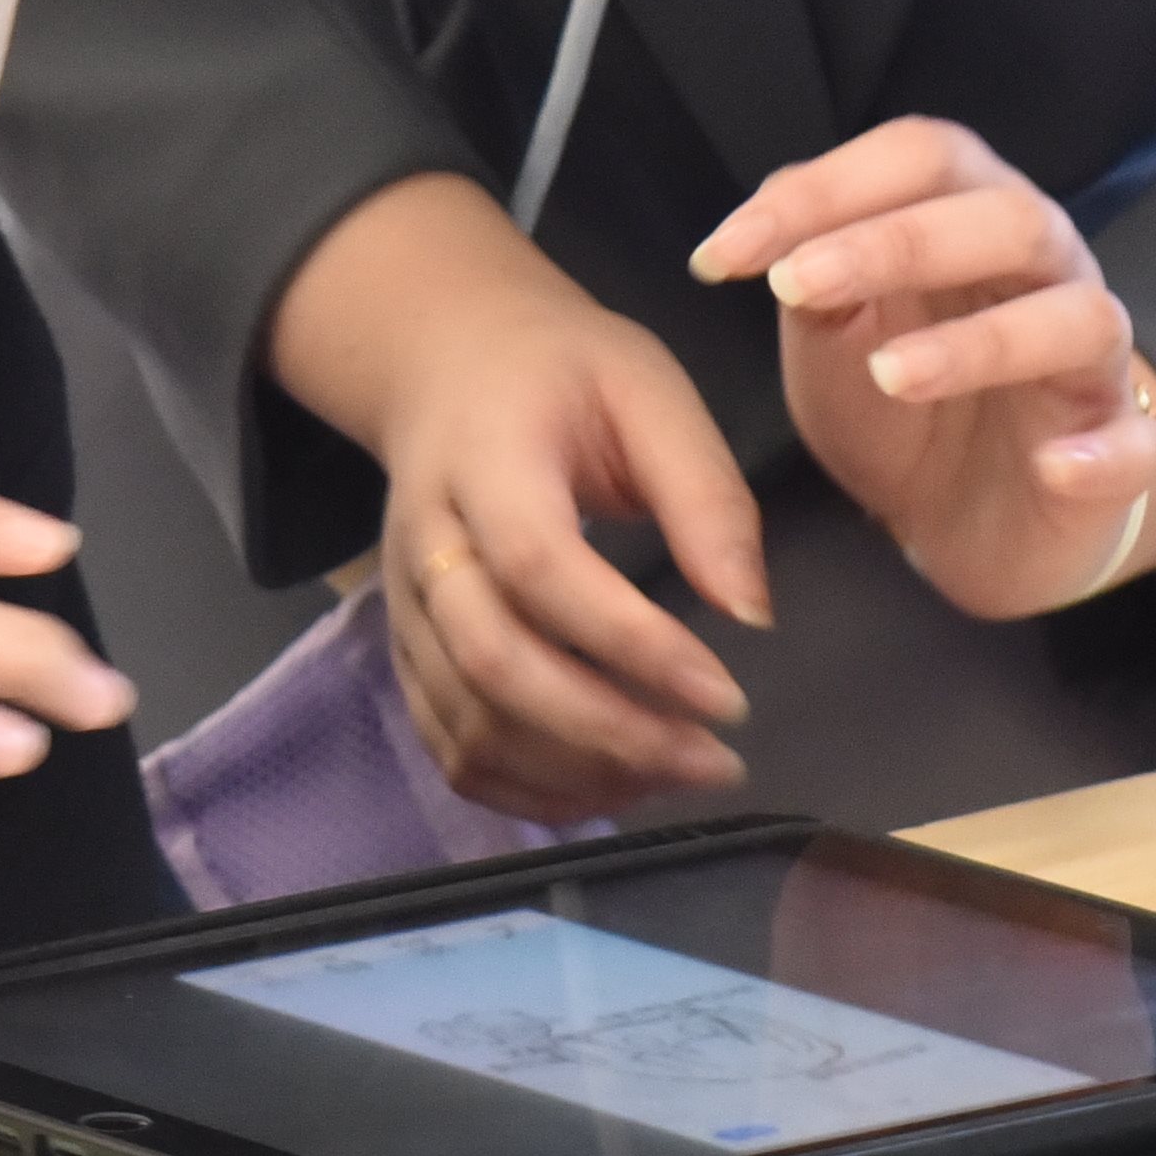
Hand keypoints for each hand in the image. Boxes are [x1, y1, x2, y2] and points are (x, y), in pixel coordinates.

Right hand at [268, 174, 770, 823]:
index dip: (633, 646)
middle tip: (715, 761)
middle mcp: (426, 544)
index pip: (541, 569)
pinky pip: (449, 747)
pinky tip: (608, 788)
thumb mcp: (649, 390)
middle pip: (492, 663)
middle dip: (609, 732)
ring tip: (675, 775)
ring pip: (467, 722)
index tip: (728, 696)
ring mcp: (404, 607)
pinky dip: (527, 790)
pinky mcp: (406, 652)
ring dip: (575, 773)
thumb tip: (751, 614)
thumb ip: (704, 494)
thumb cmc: (562, 373)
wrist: (447, 365)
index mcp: (484, 460)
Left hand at [695, 118, 1155, 623]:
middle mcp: (1046, 268)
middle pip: (1004, 217)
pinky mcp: (1121, 453)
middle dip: (897, 242)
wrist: (960, 518)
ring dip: (984, 343)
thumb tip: (766, 229)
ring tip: (889, 375)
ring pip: (1076, 318)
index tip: (724, 252)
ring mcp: (1091, 362)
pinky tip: (1052, 465)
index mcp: (969, 214)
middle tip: (795, 287)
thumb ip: (809, 275)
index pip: (921, 157)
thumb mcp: (830, 336)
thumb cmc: (895, 400)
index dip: (825, 188)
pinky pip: (1133, 446)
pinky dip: (1101, 453)